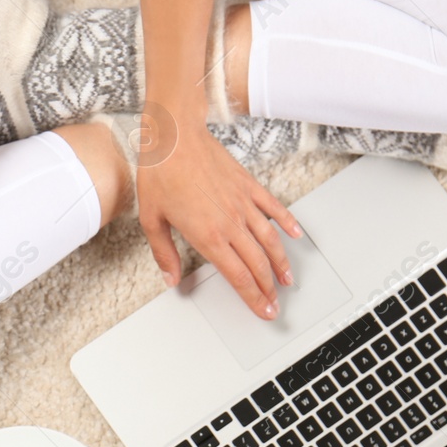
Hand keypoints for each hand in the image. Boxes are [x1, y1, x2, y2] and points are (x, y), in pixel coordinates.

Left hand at [136, 113, 302, 318]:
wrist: (175, 137)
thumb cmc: (160, 173)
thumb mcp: (152, 219)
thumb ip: (164, 253)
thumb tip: (170, 278)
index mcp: (207, 235)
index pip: (237, 276)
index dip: (253, 297)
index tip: (262, 310)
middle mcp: (230, 222)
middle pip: (257, 264)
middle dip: (269, 288)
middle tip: (275, 304)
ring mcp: (242, 203)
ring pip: (270, 240)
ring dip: (281, 263)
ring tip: (287, 279)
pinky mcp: (248, 185)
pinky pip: (274, 207)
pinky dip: (287, 222)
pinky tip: (294, 235)